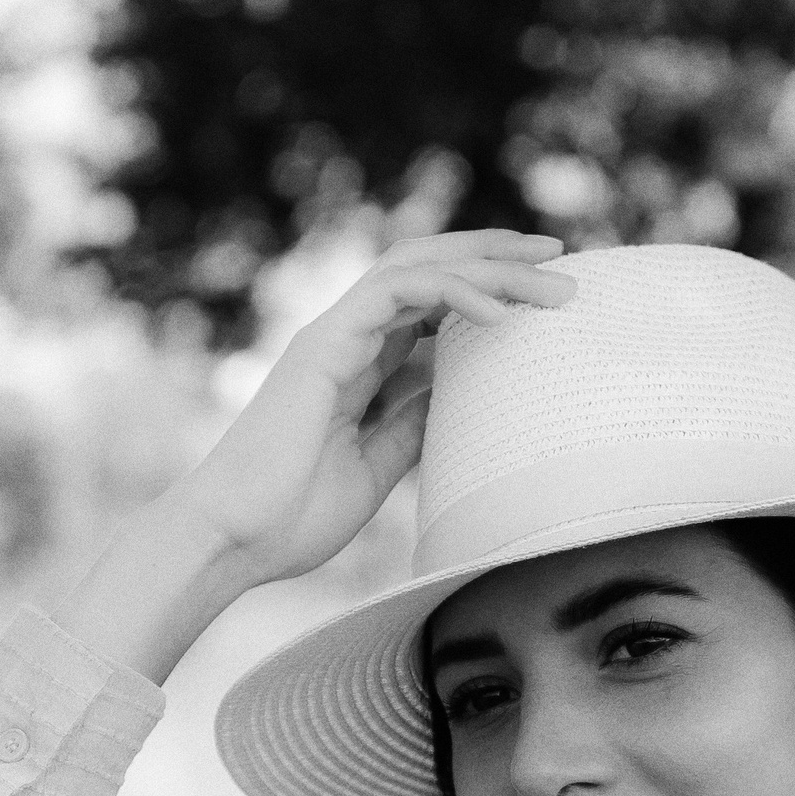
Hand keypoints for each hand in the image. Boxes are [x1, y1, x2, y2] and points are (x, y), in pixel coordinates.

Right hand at [171, 230, 574, 592]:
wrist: (231, 539)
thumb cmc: (290, 518)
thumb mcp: (376, 469)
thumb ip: (411, 425)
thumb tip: (457, 398)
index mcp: (359, 363)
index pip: (430, 302)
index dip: (486, 286)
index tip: (544, 292)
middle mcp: (347, 337)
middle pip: (431, 268)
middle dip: (497, 255)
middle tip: (563, 255)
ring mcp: (334, 335)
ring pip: (420, 268)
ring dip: (489, 265)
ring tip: (550, 276)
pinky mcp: (324, 346)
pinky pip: (398, 295)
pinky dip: (453, 293)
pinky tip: (500, 312)